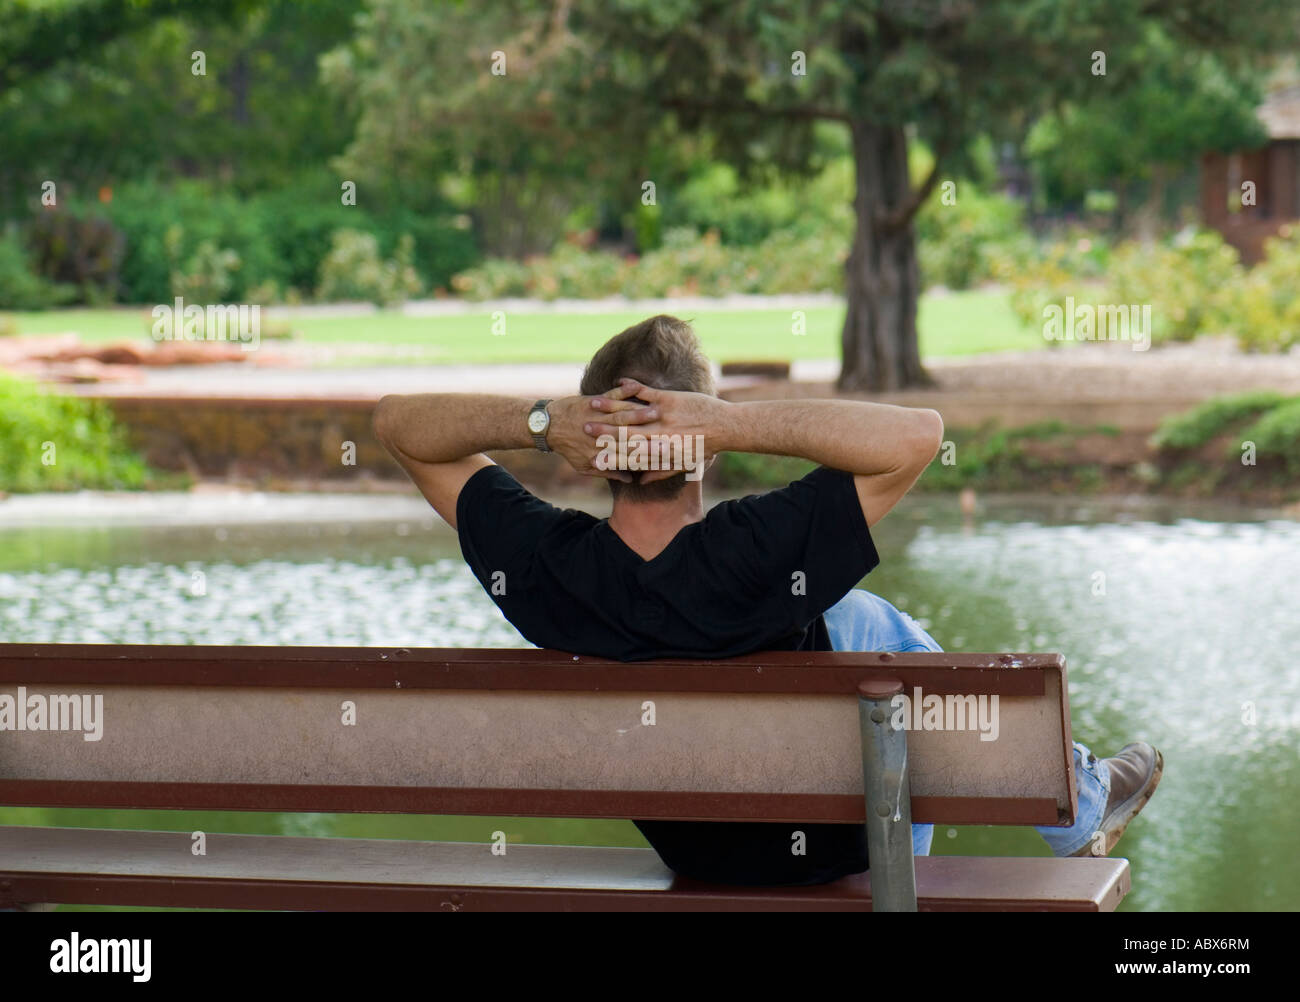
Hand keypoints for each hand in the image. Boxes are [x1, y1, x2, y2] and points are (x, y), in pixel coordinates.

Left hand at [546, 389, 656, 481]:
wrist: (548, 426)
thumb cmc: (568, 448)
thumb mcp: (584, 466)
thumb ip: (608, 472)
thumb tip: (630, 479)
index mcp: (601, 451)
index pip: (626, 454)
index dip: (643, 454)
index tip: (659, 454)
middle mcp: (601, 434)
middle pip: (628, 433)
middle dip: (646, 432)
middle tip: (663, 433)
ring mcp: (599, 416)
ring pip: (623, 415)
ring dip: (640, 413)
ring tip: (656, 411)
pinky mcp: (595, 401)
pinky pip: (613, 395)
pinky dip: (626, 391)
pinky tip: (638, 389)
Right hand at [585, 378, 727, 482]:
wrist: (726, 426)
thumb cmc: (704, 448)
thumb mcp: (682, 464)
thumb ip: (659, 472)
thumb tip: (638, 480)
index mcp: (660, 450)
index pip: (629, 453)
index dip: (609, 454)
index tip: (592, 455)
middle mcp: (659, 433)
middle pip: (625, 433)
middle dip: (603, 430)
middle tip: (583, 428)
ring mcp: (663, 414)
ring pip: (632, 412)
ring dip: (611, 407)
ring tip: (593, 405)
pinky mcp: (670, 398)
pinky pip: (646, 392)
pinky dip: (631, 387)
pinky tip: (618, 383)